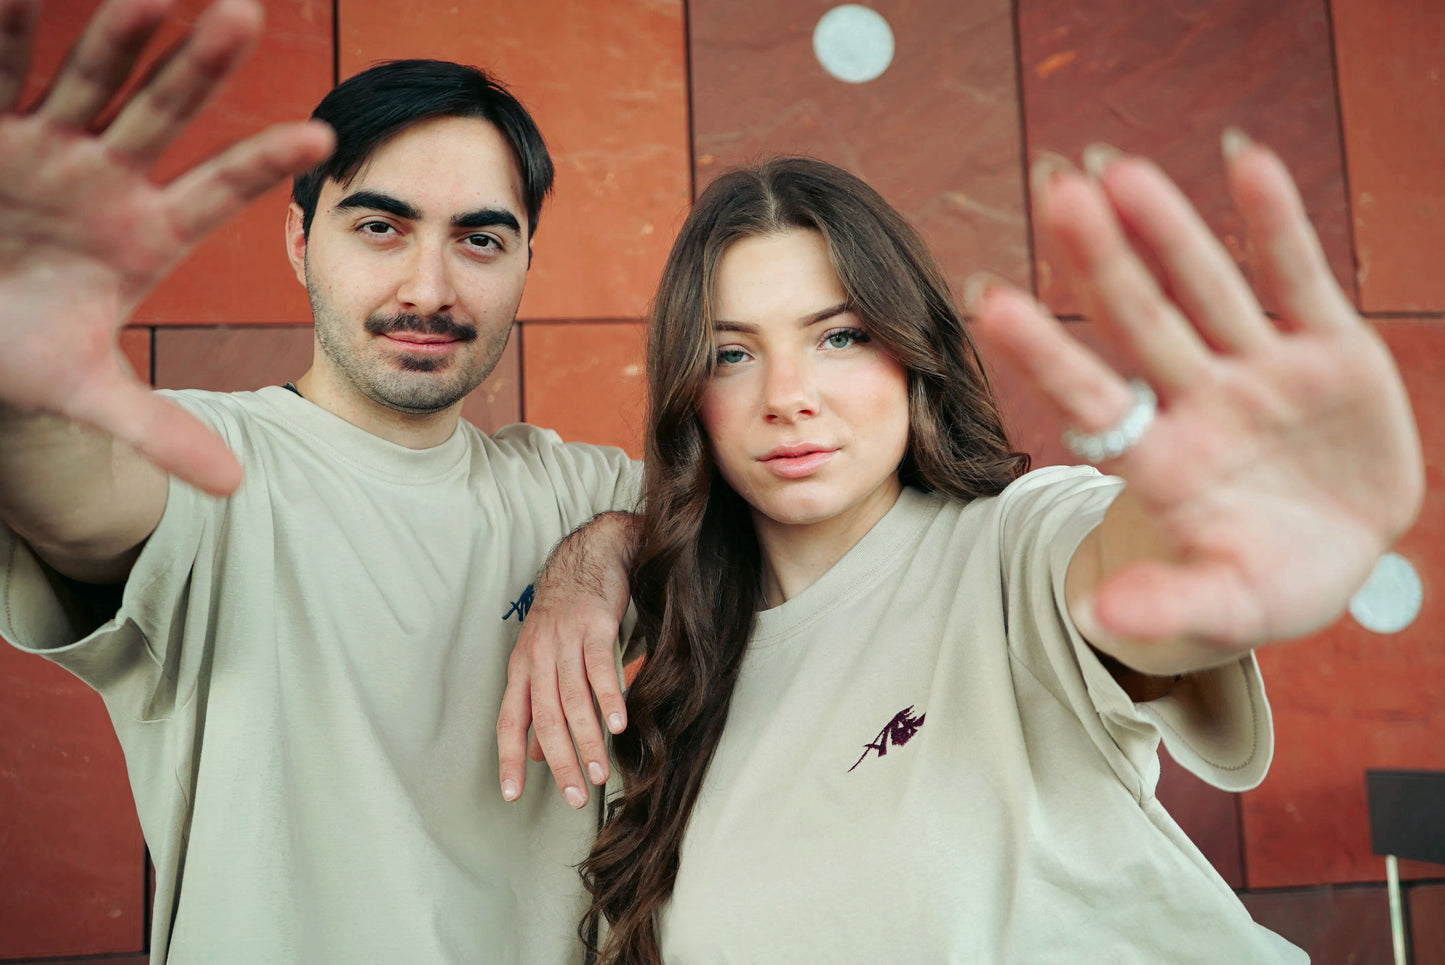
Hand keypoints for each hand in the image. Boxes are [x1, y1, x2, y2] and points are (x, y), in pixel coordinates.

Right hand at [0, 0, 332, 493]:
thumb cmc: (24, 355)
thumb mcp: (88, 393)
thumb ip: (160, 431)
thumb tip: (235, 489)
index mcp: (146, 234)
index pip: (218, 191)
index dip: (263, 165)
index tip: (323, 140)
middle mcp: (107, 180)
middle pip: (164, 116)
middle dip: (199, 70)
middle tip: (244, 14)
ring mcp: (49, 150)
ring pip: (92, 82)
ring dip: (119, 36)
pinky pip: (1, 73)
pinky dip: (11, 34)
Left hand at [497, 512, 637, 807]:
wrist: (588, 558)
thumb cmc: (566, 614)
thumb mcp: (542, 657)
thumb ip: (537, 703)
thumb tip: (532, 752)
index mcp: (522, 668)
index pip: (510, 721)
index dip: (509, 758)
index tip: (512, 794)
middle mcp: (538, 657)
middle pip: (545, 719)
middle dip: (560, 761)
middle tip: (575, 795)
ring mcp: (565, 641)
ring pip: (572, 700)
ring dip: (587, 740)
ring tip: (600, 772)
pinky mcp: (594, 626)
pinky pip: (600, 668)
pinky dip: (608, 698)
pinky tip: (618, 724)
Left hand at [970, 133, 1423, 668]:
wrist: (1338, 553)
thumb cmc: (1264, 580)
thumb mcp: (1225, 605)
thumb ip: (1169, 605)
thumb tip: (1097, 618)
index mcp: (1160, 459)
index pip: (1088, 396)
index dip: (1041, 350)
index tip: (986, 301)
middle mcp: (1197, 400)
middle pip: (1139, 322)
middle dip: (1100, 262)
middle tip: (1054, 195)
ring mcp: (1260, 370)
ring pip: (1207, 288)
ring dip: (1170, 231)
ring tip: (1122, 170)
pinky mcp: (1329, 350)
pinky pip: (1297, 281)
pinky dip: (1276, 225)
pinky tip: (1245, 162)